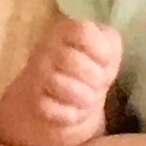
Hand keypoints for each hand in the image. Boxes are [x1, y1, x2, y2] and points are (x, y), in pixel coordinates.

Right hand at [0, 17, 120, 145]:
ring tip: (89, 99)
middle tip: (99, 84)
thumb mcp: (107, 48)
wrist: (62, 94)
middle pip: (74, 61)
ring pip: (61, 85)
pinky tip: (75, 112)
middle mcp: (46, 49)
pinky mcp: (35, 101)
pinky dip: (70, 115)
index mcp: (65, 30)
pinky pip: (51, 109)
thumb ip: (110, 43)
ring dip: (85, 97)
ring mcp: (36, 75)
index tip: (105, 61)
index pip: (82, 32)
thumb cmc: (91, 66)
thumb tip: (107, 54)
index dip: (101, 50)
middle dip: (95, 78)